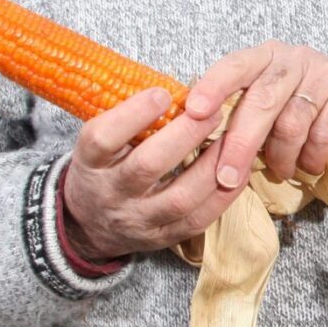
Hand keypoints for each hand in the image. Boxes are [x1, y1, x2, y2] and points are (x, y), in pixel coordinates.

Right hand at [60, 87, 238, 261]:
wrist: (88, 225)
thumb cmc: (102, 169)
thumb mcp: (98, 143)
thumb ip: (126, 119)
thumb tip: (173, 87)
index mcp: (89, 163)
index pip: (103, 138)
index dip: (133, 114)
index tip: (163, 93)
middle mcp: (111, 193)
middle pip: (147, 166)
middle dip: (184, 135)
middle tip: (211, 110)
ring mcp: (138, 220)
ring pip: (179, 198)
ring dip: (211, 166)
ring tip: (232, 139)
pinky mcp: (162, 238)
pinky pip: (197, 220)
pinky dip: (223, 195)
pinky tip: (238, 171)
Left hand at [186, 41, 327, 186]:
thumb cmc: (303, 106)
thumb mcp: (269, 103)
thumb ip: (240, 113)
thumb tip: (200, 148)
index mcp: (264, 57)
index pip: (234, 65)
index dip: (213, 86)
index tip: (194, 111)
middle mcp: (292, 59)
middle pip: (262, 100)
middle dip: (241, 143)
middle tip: (227, 177)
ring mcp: (324, 73)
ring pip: (292, 123)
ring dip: (282, 157)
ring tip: (282, 170)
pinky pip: (323, 134)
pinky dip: (312, 158)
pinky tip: (310, 165)